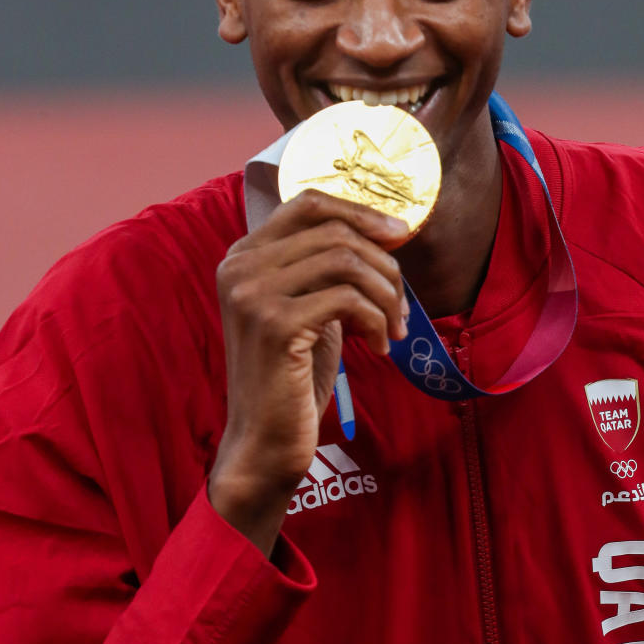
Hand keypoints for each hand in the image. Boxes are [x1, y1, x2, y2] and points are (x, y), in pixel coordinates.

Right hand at [208, 190, 408, 553]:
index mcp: (243, 255)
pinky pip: (348, 298)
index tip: (399, 235)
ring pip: (346, 261)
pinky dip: (376, 320)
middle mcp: (240, 266)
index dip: (361, 211)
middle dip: (384, 265)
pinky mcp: (275, 324)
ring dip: (386, 294)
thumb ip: (328, 268)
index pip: (308, 202)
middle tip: (402, 306)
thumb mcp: (309, 308)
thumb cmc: (292, 376)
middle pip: (335, 231)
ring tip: (393, 328)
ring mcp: (253, 293)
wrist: (265, 441)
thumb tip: (390, 230)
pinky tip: (379, 346)